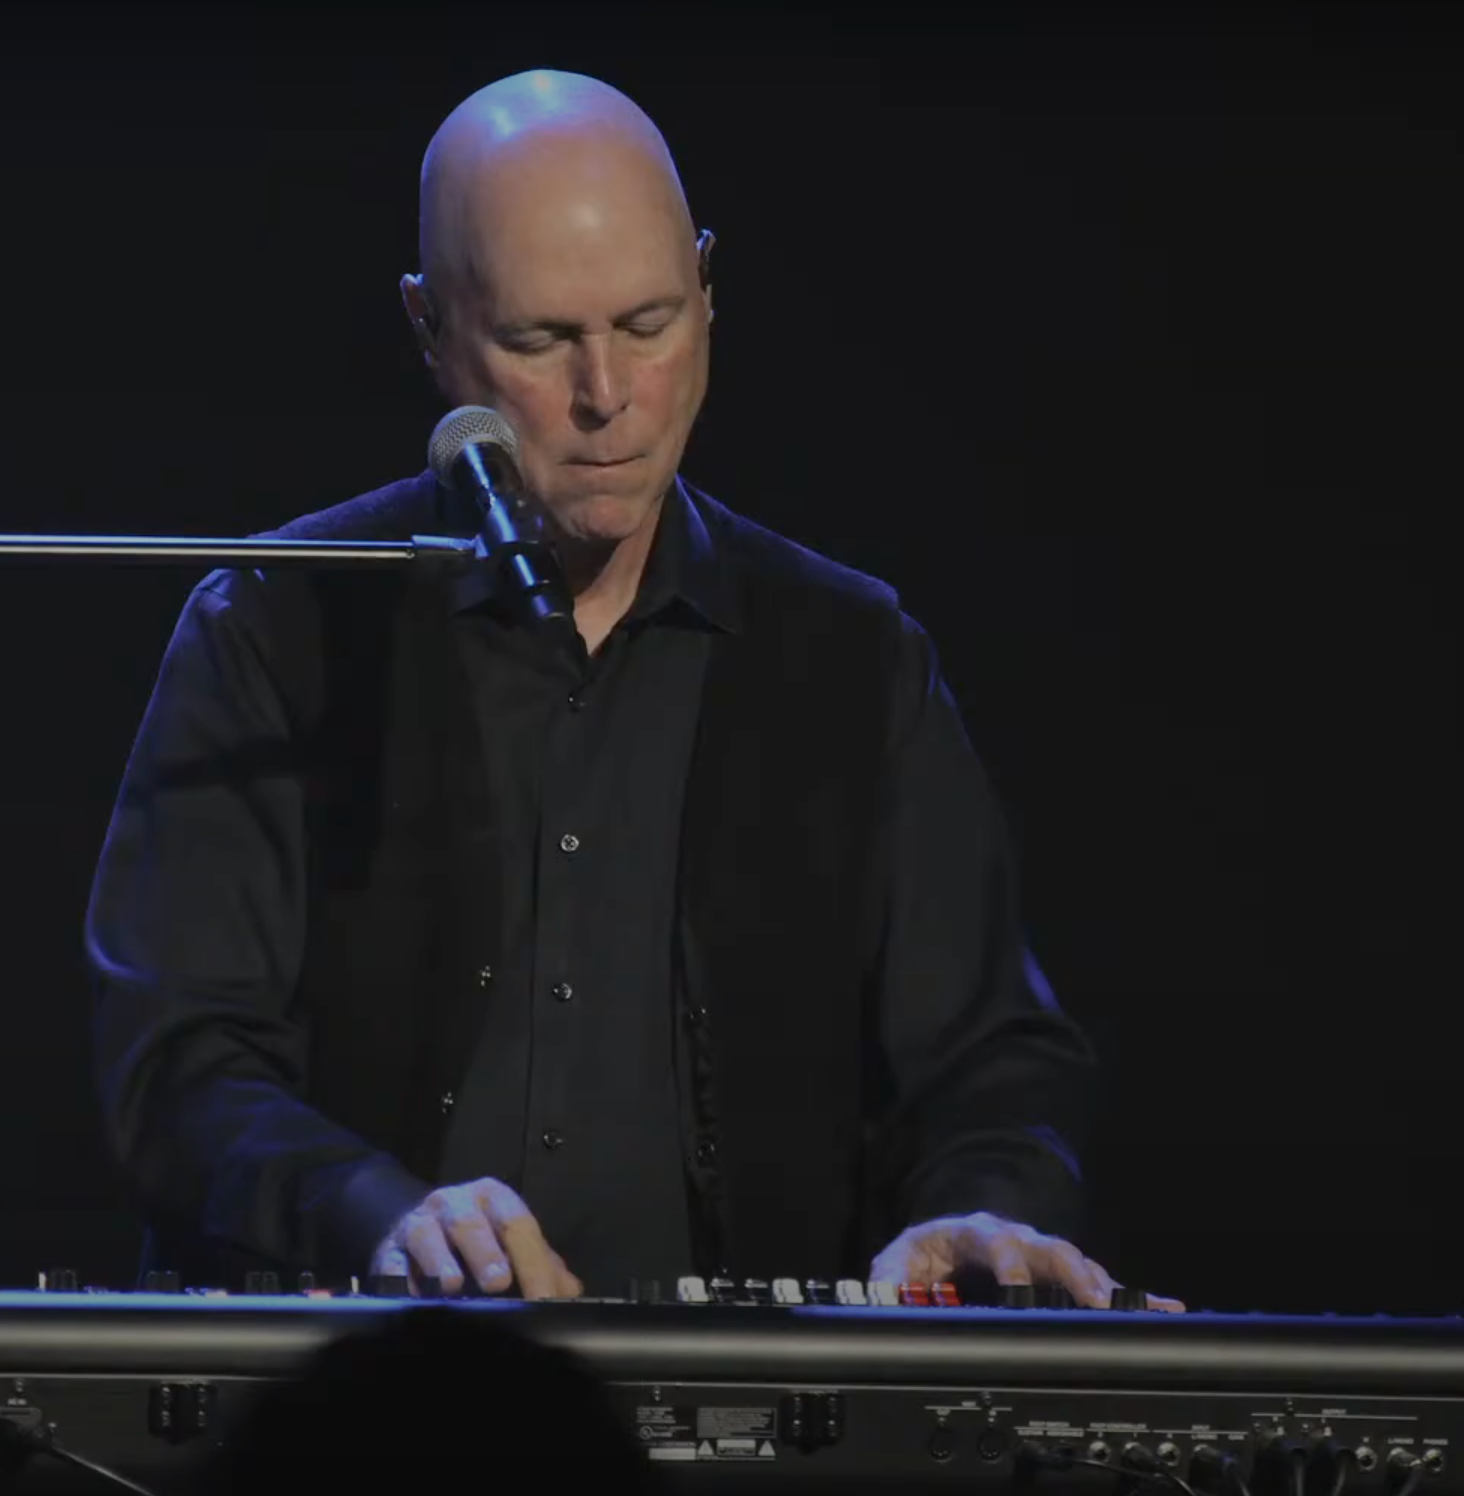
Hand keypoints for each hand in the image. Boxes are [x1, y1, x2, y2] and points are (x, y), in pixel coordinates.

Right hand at [370, 1176, 582, 1300]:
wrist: (413, 1224)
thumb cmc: (476, 1235)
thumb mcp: (510, 1238)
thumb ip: (541, 1262)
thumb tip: (569, 1294)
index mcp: (494, 1198)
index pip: (518, 1225)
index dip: (533, 1261)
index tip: (544, 1297)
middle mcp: (456, 1203)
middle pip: (472, 1225)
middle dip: (486, 1253)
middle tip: (499, 1284)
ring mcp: (419, 1222)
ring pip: (429, 1236)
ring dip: (441, 1262)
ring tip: (454, 1286)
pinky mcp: (387, 1247)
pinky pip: (392, 1262)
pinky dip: (402, 1279)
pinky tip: (413, 1296)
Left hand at [871, 1211, 1183, 1311]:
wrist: (945, 1236)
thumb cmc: (927, 1251)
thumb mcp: (898, 1262)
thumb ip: (889, 1280)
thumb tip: (885, 1297)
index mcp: (978, 1233)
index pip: (997, 1243)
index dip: (1009, 1266)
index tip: (1020, 1289)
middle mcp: (1018, 1238)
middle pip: (1054, 1249)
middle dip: (1077, 1273)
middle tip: (1099, 1299)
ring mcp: (1043, 1254)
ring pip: (1084, 1265)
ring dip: (1114, 1287)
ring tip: (1150, 1307)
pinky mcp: (1060, 1275)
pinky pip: (1097, 1284)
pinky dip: (1130, 1297)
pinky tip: (1166, 1308)